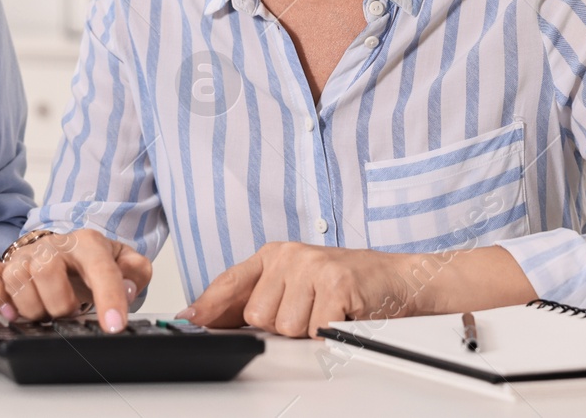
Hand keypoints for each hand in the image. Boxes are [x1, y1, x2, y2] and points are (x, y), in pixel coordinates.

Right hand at [0, 229, 150, 332]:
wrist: (65, 250)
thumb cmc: (91, 262)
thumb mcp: (124, 262)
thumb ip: (135, 272)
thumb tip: (126, 288)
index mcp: (87, 243)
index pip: (99, 267)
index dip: (108, 297)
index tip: (113, 325)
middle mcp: (52, 246)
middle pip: (47, 271)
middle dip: (60, 304)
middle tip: (69, 312)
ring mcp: (24, 255)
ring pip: (16, 279)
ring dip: (32, 307)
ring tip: (45, 312)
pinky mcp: (2, 267)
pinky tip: (8, 310)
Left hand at [184, 242, 411, 337]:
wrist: (396, 277)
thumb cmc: (344, 282)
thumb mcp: (295, 281)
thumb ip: (257, 296)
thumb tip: (210, 319)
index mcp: (273, 254)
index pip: (230, 281)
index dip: (208, 305)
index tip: (188, 321)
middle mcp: (289, 256)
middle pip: (257, 315)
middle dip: (280, 326)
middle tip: (307, 311)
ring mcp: (313, 268)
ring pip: (285, 327)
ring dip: (306, 331)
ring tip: (324, 312)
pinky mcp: (337, 284)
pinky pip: (315, 330)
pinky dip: (328, 332)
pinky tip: (339, 316)